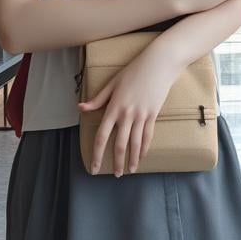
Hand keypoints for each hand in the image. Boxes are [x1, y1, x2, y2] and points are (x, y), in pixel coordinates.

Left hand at [77, 48, 177, 176]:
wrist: (159, 64)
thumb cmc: (134, 70)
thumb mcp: (113, 83)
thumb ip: (98, 99)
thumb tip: (81, 108)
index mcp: (114, 107)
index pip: (102, 136)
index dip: (97, 154)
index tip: (95, 168)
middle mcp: (127, 114)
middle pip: (119, 144)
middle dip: (117, 162)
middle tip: (116, 175)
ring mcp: (141, 115)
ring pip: (136, 143)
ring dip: (133, 159)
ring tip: (131, 171)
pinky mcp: (153, 114)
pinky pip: (148, 135)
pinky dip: (145, 148)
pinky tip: (143, 156)